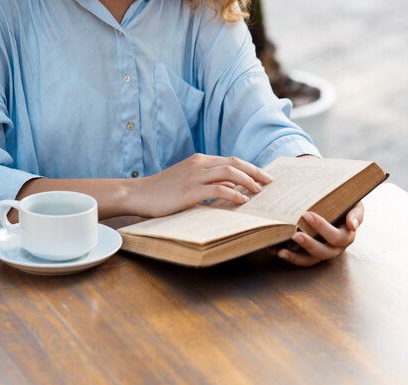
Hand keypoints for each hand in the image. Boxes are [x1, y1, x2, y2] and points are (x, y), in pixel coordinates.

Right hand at [135, 154, 272, 217]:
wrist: (138, 194)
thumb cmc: (162, 191)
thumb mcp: (187, 182)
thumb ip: (208, 183)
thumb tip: (232, 191)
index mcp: (200, 160)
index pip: (231, 160)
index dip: (250, 168)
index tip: (263, 177)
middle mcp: (199, 164)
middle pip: (235, 163)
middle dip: (255, 172)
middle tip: (269, 182)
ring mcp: (195, 176)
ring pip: (230, 173)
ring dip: (248, 181)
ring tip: (259, 192)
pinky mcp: (190, 191)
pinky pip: (218, 189)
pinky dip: (233, 194)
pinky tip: (242, 201)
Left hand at [275, 202, 364, 266]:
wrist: (337, 206)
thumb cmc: (345, 203)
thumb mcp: (354, 204)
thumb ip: (356, 213)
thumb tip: (352, 225)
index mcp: (347, 235)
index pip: (337, 236)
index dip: (322, 227)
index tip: (307, 215)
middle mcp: (337, 247)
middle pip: (324, 251)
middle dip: (309, 244)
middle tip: (295, 233)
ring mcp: (325, 253)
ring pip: (312, 260)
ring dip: (297, 257)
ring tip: (282, 251)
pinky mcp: (313, 255)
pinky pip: (302, 260)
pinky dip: (290, 257)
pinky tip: (276, 251)